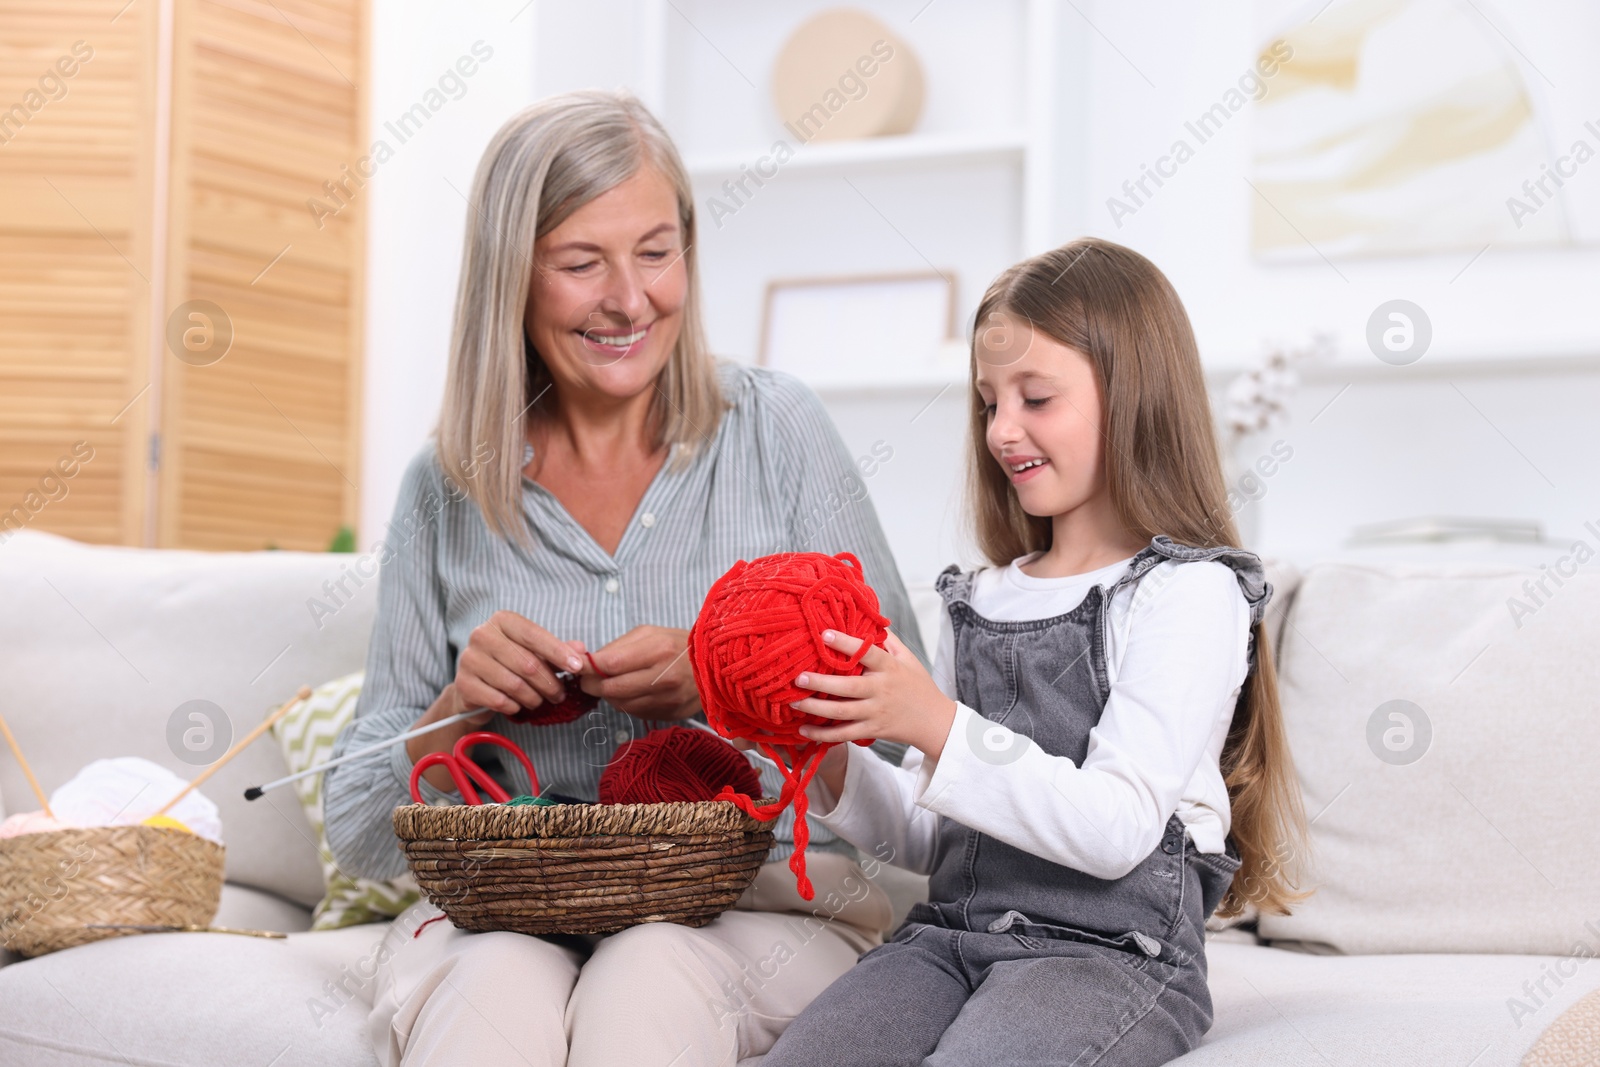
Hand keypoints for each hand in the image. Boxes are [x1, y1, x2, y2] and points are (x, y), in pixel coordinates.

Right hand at [455, 611, 585, 717]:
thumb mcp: (535, 652)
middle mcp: (482, 635)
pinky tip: (517, 706)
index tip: (577, 667)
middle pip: (527, 663)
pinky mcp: (463, 683)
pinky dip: (514, 707)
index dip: (558, 652)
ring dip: (534, 698)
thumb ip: (558, 650)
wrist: (475, 686)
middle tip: (560, 695)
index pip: (534, 635)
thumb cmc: (510, 664)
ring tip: (539, 701)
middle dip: (549, 683)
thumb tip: (581, 650)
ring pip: (514, 684)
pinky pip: (498, 700)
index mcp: (502, 620)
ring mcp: (469, 659)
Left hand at [581, 625, 701, 720]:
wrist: (715, 664)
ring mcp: (668, 699)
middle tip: (588, 679)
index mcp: (658, 650)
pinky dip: (626, 703)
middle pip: (611, 688)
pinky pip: (635, 713)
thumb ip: (616, 646)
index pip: (610, 664)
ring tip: (613, 682)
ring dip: (609, 695)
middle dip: (593, 684)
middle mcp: (664, 678)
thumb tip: (584, 659)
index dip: (588, 667)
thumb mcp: (648, 633)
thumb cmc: (677, 644)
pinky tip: (632, 692)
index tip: (580, 666)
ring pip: (620, 704)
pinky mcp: (670, 714)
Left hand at [792, 629, 956, 758]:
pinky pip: (844, 734)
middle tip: (798, 677)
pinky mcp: (872, 730)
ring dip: (816, 708)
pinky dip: (823, 734)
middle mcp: (881, 690)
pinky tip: (803, 730)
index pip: (868, 653)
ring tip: (794, 701)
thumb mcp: (908, 658)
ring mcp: (876, 712)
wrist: (934, 721)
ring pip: (842, 713)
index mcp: (890, 668)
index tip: (825, 634)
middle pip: (848, 687)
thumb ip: (887, 640)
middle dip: (822, 683)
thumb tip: (867, 617)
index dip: (847, 644)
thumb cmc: (918, 685)